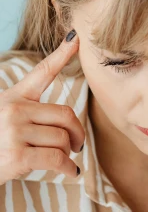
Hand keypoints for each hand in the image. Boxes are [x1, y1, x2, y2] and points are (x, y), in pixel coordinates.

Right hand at [0, 32, 84, 185]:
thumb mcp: (4, 119)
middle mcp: (13, 110)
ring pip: (62, 139)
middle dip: (77, 132)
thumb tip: (65, 122)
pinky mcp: (17, 155)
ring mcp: (14, 132)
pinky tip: (70, 172)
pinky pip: (57, 159)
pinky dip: (68, 168)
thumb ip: (28, 113)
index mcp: (12, 98)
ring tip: (64, 159)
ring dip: (69, 152)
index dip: (61, 54)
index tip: (76, 38)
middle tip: (77, 144)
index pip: (42, 72)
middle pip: (65, 115)